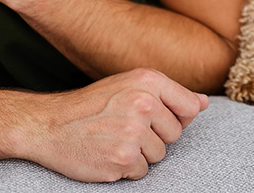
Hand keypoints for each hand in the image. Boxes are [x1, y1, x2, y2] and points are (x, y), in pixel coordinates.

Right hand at [21, 68, 208, 181]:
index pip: (190, 106)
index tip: (155, 118)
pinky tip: (107, 154)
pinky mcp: (123, 158)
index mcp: (148, 80)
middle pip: (175, 134)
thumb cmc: (93, 105)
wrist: (50, 124)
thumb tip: (204, 102)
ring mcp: (133, 132)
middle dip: (155, 137)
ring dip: (140, 154)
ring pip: (159, 155)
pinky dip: (126, 169)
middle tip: (125, 129)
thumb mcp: (130, 86)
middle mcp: (144, 103)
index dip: (177, 117)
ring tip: (114, 140)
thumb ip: (169, 94)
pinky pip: (141, 172)